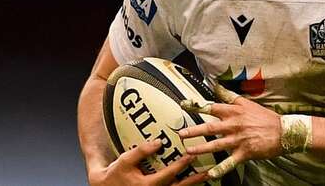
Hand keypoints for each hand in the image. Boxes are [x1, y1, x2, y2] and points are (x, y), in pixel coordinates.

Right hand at [88, 139, 208, 185]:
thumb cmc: (116, 174)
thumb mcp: (125, 161)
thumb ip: (141, 151)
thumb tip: (159, 142)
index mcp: (148, 185)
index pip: (169, 174)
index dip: (181, 165)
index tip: (191, 155)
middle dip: (195, 180)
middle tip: (208, 172)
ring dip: (193, 184)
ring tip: (207, 176)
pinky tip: (195, 181)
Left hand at [178, 87, 282, 179]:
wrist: (284, 131)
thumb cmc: (265, 117)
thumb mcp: (247, 103)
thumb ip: (230, 97)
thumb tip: (217, 86)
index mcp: (234, 111)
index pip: (212, 107)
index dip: (197, 105)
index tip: (183, 104)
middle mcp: (234, 125)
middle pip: (210, 127)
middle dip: (194, 130)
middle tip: (181, 133)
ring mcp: (239, 139)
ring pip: (216, 144)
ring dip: (201, 148)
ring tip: (188, 151)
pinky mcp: (244, 152)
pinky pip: (229, 162)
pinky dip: (220, 169)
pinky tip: (210, 174)